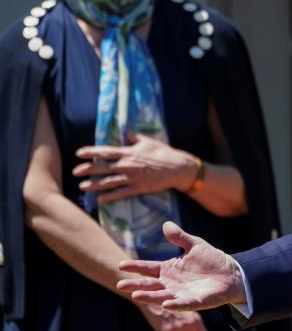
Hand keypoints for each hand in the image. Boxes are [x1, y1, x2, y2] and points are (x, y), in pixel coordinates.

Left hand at [74, 133, 199, 201]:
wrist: (177, 168)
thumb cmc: (163, 152)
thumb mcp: (147, 141)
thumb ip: (133, 137)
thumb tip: (124, 131)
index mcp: (128, 152)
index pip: (105, 152)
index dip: (91, 152)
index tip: (79, 153)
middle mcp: (127, 166)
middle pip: (103, 168)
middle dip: (87, 170)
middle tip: (75, 172)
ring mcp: (132, 178)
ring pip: (108, 182)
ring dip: (94, 185)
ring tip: (82, 186)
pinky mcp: (138, 188)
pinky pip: (120, 193)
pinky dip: (109, 197)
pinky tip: (99, 199)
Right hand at [118, 221, 245, 310]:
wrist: (231, 274)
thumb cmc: (211, 260)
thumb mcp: (194, 245)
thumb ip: (180, 237)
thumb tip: (166, 224)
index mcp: (168, 269)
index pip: (147, 268)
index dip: (135, 266)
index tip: (121, 265)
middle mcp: (171, 283)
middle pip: (149, 284)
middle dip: (135, 285)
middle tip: (120, 285)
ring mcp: (181, 294)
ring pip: (161, 296)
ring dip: (149, 296)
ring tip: (135, 295)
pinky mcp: (195, 301)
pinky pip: (183, 304)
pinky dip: (175, 305)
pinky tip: (166, 304)